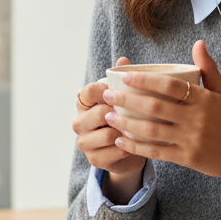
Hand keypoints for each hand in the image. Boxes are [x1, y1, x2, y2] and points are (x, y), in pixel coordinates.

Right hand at [74, 56, 146, 202]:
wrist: (129, 151)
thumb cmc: (126, 118)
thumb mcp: (124, 99)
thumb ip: (122, 80)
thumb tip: (124, 59)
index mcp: (83, 103)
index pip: (88, 92)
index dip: (104, 90)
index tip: (121, 91)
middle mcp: (79, 122)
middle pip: (98, 113)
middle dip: (119, 113)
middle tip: (138, 111)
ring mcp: (85, 143)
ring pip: (108, 134)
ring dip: (126, 131)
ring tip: (141, 127)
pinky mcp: (94, 160)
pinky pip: (115, 151)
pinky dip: (130, 147)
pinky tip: (139, 142)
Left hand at [103, 40, 220, 200]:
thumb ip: (208, 68)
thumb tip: (198, 43)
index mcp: (204, 99)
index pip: (169, 86)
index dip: (145, 80)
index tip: (124, 77)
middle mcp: (196, 119)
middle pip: (155, 108)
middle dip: (126, 101)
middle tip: (107, 95)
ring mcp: (191, 140)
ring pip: (152, 131)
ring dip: (126, 124)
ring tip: (109, 116)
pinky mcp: (187, 158)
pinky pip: (157, 152)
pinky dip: (136, 147)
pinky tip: (120, 141)